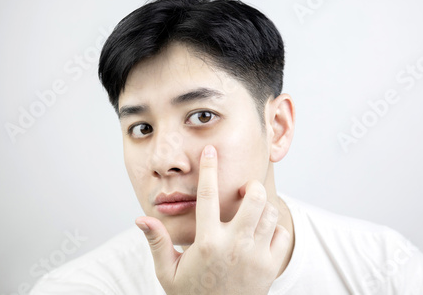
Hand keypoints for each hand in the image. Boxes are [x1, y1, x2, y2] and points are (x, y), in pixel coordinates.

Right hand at [135, 145, 289, 294]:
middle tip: (243, 190)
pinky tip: (261, 233)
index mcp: (206, 242)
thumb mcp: (167, 271)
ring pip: (270, 212)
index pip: (207, 195)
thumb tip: (141, 218)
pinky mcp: (270, 266)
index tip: (211, 151)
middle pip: (254, 197)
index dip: (208, 168)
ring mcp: (255, 256)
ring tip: (251, 210)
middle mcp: (234, 245)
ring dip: (262, 205)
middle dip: (251, 186)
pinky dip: (274, 228)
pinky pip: (281, 234)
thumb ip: (157, 242)